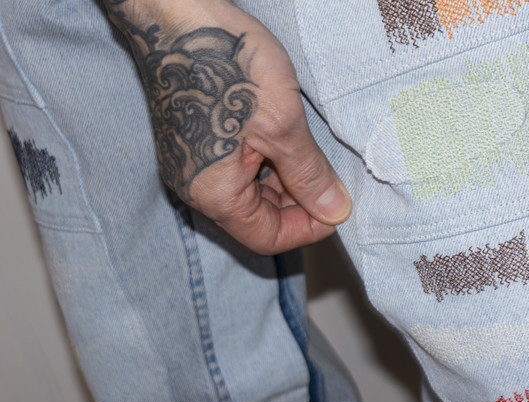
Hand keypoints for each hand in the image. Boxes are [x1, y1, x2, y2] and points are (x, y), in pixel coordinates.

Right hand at [104, 0, 350, 253]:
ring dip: (286, 180)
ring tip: (311, 151)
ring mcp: (195, 165)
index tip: (338, 206)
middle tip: (331, 175)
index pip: (269, 238)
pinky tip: (287, 137)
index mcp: (216, 194)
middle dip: (300, 201)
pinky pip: (239, 169)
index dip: (309, 228)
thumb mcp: (282, 124)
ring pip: (252, 193)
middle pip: (260, 218)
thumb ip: (309, 175)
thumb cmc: (226, 65)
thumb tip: (335, 210)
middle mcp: (199, 188)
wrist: (178, 17)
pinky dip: (269, 162)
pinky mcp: (198, 143)